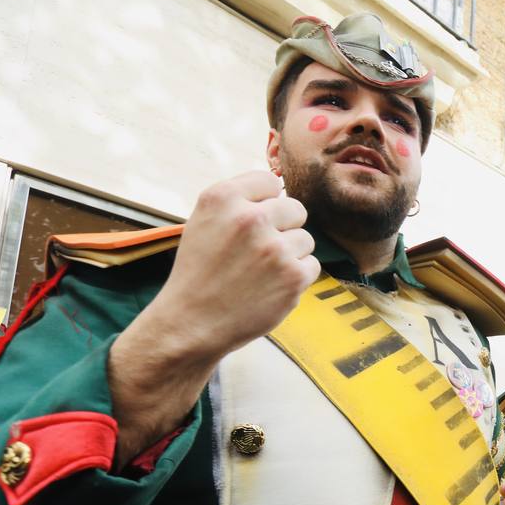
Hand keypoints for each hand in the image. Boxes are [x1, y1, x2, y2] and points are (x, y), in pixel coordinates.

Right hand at [109, 172, 318, 463]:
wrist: (192, 323)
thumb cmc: (200, 272)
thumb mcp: (205, 221)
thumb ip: (240, 201)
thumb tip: (280, 185)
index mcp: (222, 197)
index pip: (269, 181)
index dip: (265, 203)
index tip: (252, 223)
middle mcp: (250, 218)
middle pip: (295, 208)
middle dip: (283, 228)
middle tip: (259, 252)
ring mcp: (274, 248)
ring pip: (305, 239)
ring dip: (290, 255)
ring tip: (260, 273)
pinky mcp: (293, 276)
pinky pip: (311, 265)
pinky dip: (296, 278)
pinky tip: (269, 288)